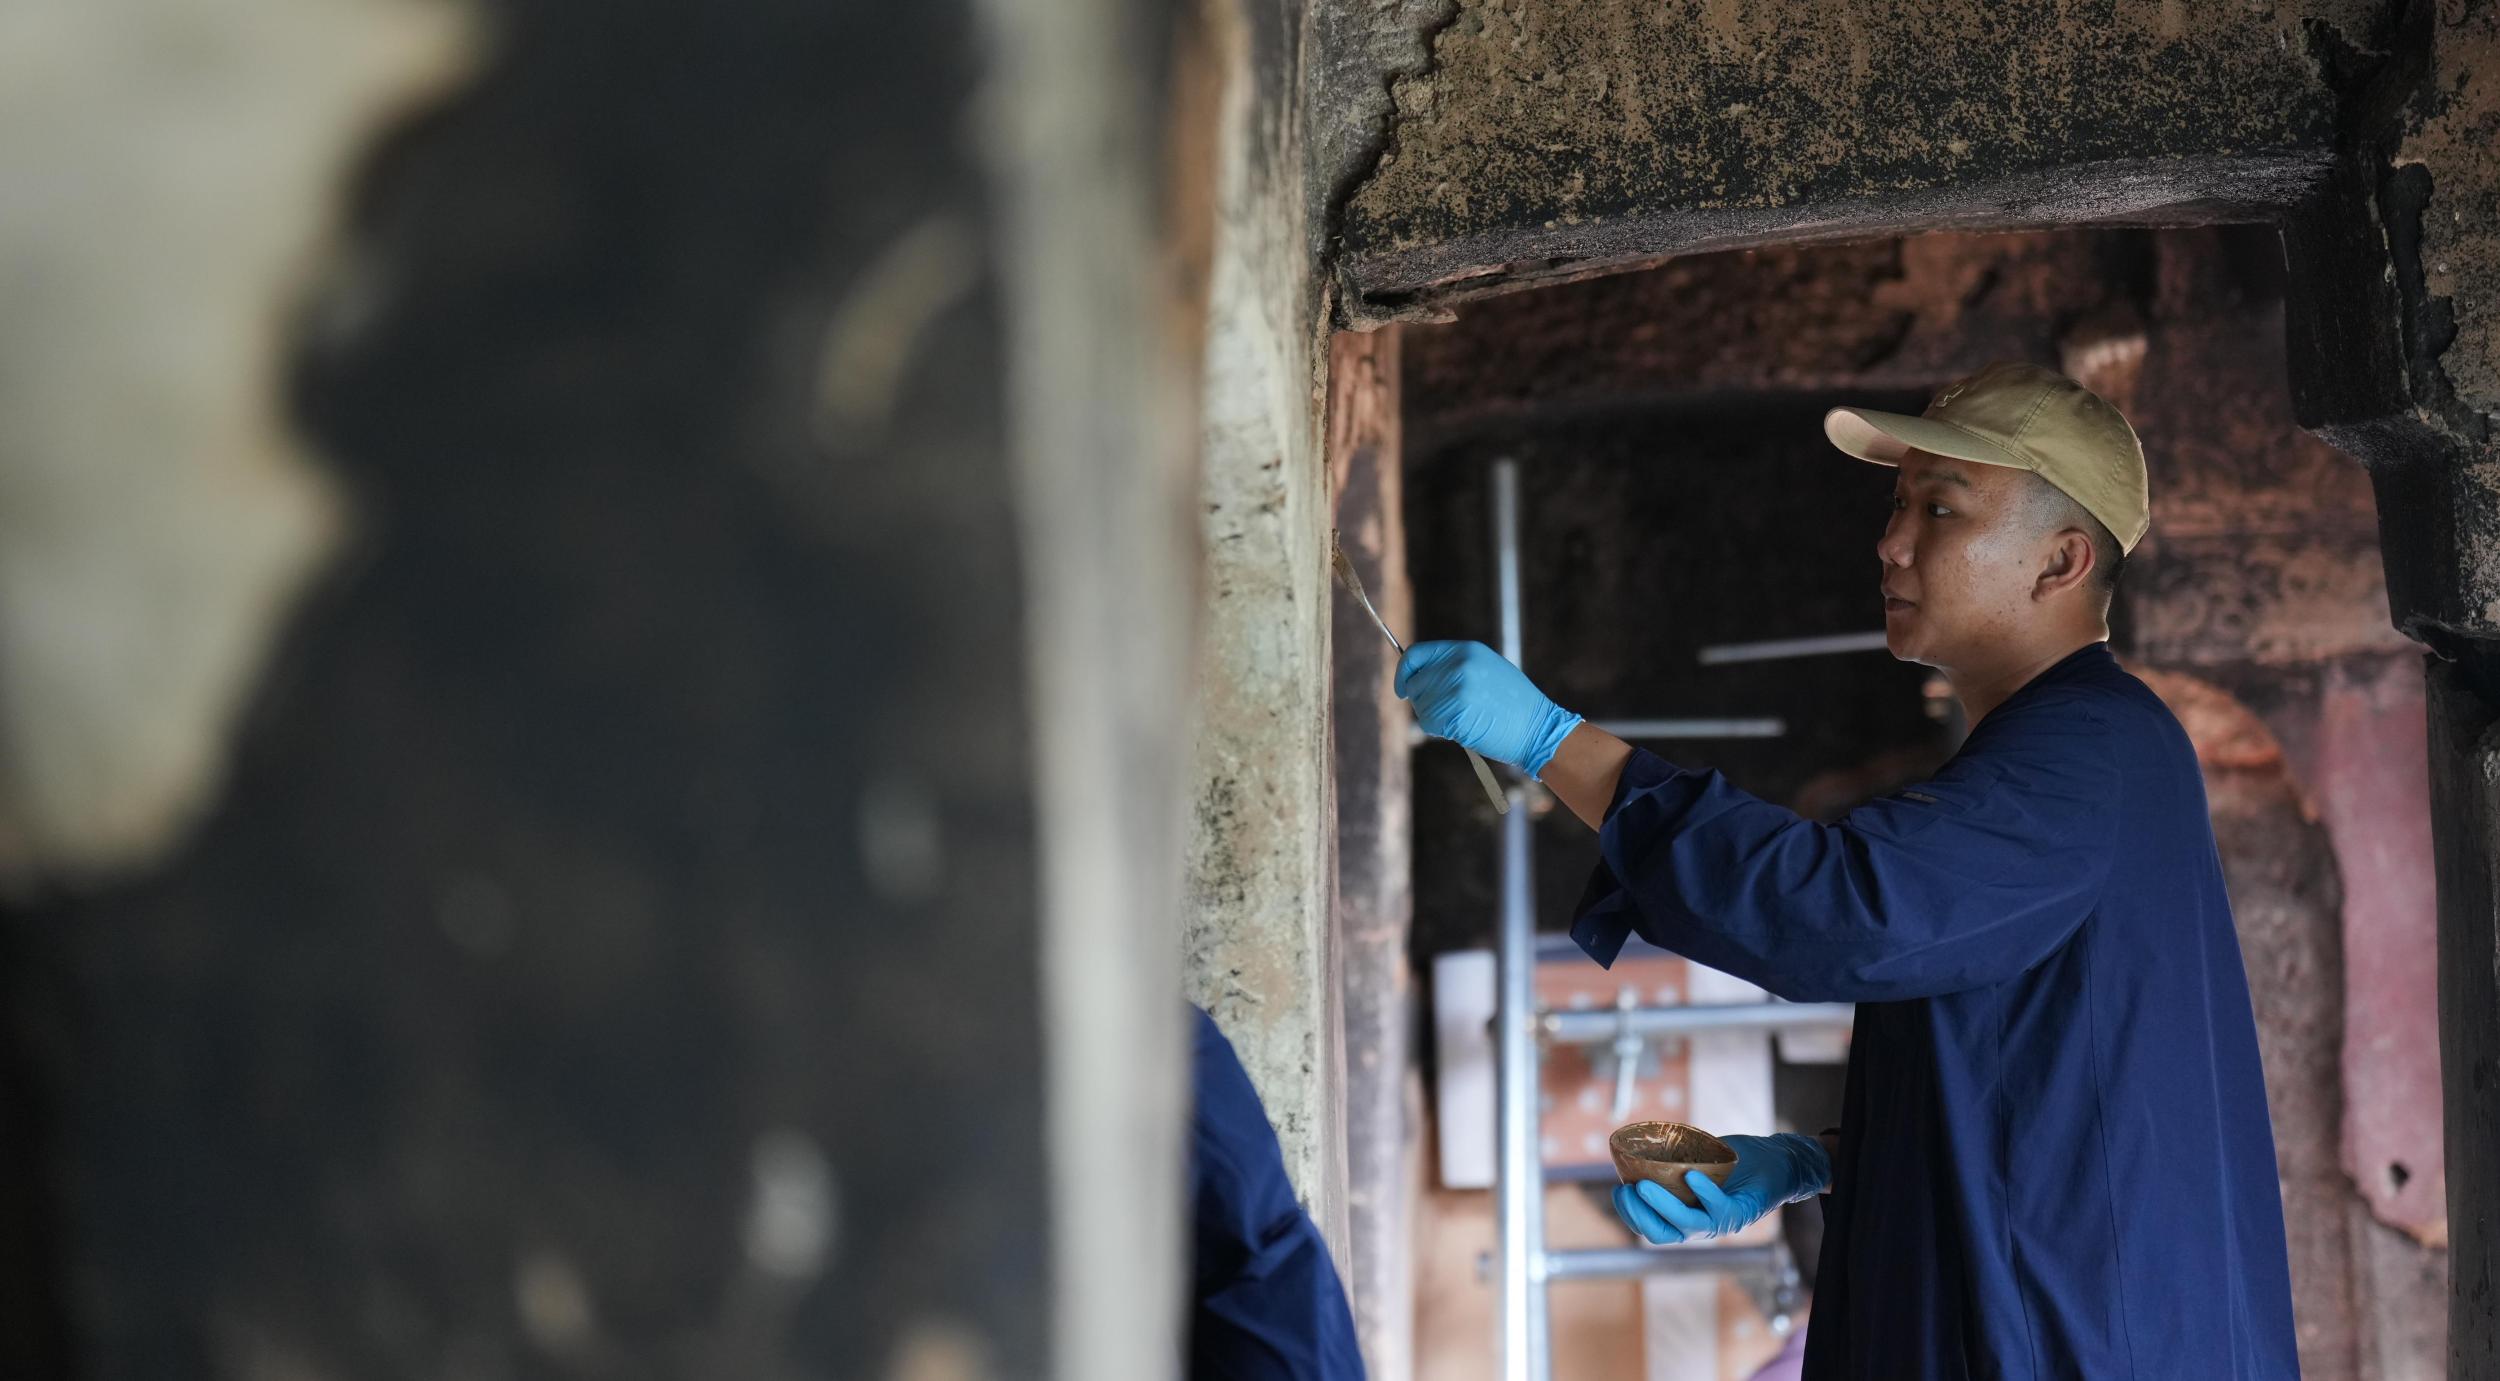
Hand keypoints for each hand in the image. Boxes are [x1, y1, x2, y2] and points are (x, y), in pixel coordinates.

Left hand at [1393, 641, 1581, 776]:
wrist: (1537, 728)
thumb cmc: (1513, 705)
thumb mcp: (1487, 670)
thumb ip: (1455, 667)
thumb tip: (1421, 675)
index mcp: (1466, 651)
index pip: (1417, 653)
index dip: (1405, 671)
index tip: (1402, 688)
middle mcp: (1459, 665)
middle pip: (1415, 682)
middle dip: (1422, 700)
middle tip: (1446, 712)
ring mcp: (1457, 688)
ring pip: (1421, 705)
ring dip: (1434, 718)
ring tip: (1463, 719)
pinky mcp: (1456, 712)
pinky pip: (1430, 723)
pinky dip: (1441, 731)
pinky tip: (1464, 729)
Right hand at [1611, 1133, 1830, 1245]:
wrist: (1779, 1161)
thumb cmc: (1737, 1161)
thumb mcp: (1697, 1161)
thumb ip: (1672, 1161)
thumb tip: (1638, 1146)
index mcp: (1687, 1217)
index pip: (1651, 1227)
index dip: (1630, 1214)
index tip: (1618, 1190)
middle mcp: (1702, 1226)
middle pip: (1662, 1234)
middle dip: (1638, 1215)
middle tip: (1625, 1189)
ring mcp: (1722, 1222)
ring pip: (1686, 1225)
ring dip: (1662, 1206)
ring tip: (1644, 1185)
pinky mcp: (1743, 1212)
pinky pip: (1719, 1209)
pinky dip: (1704, 1194)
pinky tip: (1691, 1176)